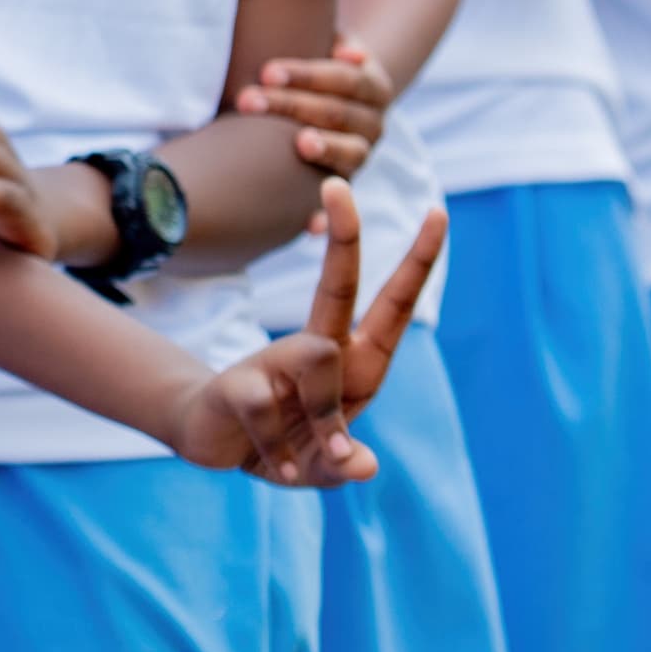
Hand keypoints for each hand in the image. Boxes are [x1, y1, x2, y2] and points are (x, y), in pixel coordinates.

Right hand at [171, 179, 436, 482]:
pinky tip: (275, 468)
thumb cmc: (285, 447)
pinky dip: (280, 451)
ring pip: (318, 359)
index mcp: (353, 364)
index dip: (415, 264)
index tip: (436, 212)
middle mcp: (316, 351)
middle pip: (337, 286)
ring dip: (321, 421)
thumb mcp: (325, 466)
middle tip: (336, 184)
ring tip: (304, 460)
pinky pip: (269, 411)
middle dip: (344, 236)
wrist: (214, 447)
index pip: (391, 307)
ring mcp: (274, 362)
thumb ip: (345, 466)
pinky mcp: (239, 383)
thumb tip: (360, 462)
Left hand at [244, 38, 393, 184]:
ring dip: (322, 146)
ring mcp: (364, 150)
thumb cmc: (316, 66)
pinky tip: (314, 203)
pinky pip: (343, 189)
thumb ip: (331, 38)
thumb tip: (348, 53)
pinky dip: (330, 195)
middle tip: (248, 101)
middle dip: (290, 105)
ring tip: (298, 144)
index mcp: (372, 83)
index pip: (343, 77)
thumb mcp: (328, 44)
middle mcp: (374, 119)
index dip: (306, 75)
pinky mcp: (348, 176)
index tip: (266, 72)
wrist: (333, 101)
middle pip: (335, 111)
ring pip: (349, 150)